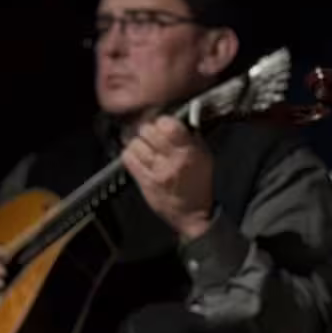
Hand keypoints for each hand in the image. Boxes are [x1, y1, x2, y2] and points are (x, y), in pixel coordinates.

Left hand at [121, 116, 215, 241]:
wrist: (191, 214)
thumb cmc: (198, 184)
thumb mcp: (203, 155)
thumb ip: (190, 136)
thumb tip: (176, 119)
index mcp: (189, 151)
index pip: (168, 125)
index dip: (162, 121)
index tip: (163, 124)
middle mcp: (171, 161)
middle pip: (148, 131)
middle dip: (148, 130)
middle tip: (151, 135)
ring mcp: (156, 172)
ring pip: (135, 143)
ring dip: (138, 142)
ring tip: (145, 147)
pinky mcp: (144, 182)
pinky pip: (128, 159)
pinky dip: (131, 154)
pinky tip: (138, 157)